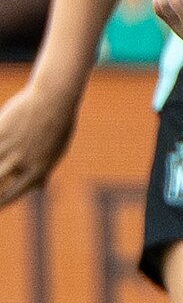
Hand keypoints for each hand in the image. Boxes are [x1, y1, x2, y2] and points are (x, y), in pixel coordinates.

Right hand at [0, 79, 78, 208]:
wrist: (55, 99)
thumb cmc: (58, 125)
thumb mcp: (56, 151)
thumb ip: (44, 172)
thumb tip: (40, 188)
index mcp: (38, 169)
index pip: (13, 194)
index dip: (1, 203)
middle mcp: (23, 160)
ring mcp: (10, 145)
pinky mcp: (1, 130)